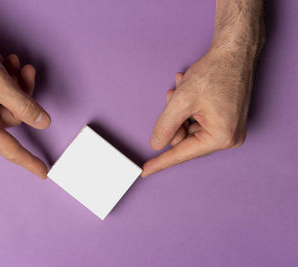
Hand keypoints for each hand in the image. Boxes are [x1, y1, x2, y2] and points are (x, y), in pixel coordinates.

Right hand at [0, 32, 49, 178]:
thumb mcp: (0, 85)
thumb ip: (24, 106)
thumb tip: (43, 123)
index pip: (10, 148)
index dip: (28, 160)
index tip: (43, 172)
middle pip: (14, 116)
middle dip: (24, 91)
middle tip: (26, 70)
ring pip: (8, 101)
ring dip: (14, 80)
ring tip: (10, 61)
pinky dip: (4, 77)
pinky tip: (1, 61)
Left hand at [142, 48, 257, 176]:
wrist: (235, 51)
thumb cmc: (215, 72)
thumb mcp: (182, 101)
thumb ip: (166, 126)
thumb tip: (156, 144)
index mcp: (220, 137)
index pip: (182, 154)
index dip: (160, 162)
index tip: (145, 171)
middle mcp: (228, 137)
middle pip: (185, 139)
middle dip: (173, 119)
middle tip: (171, 97)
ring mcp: (229, 129)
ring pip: (189, 128)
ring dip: (179, 110)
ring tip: (181, 88)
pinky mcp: (226, 120)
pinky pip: (198, 121)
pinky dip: (188, 107)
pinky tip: (186, 87)